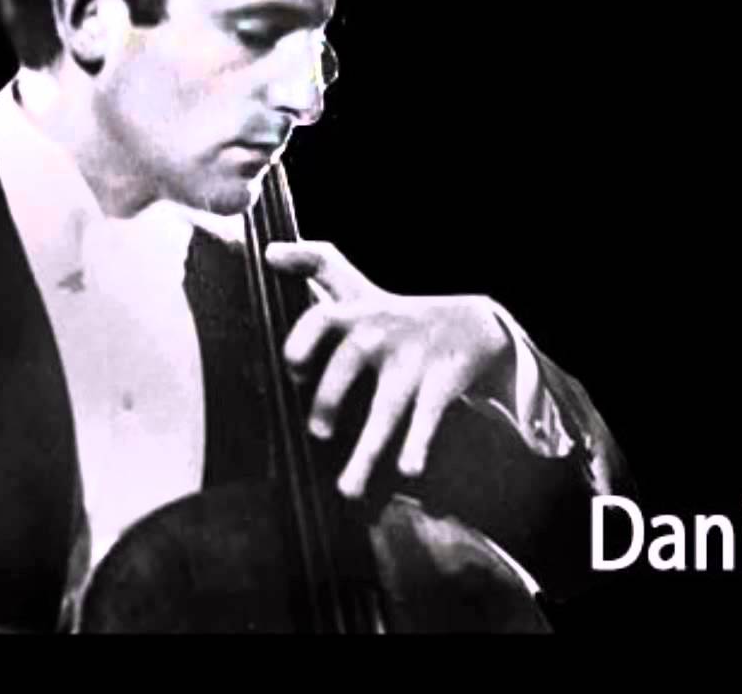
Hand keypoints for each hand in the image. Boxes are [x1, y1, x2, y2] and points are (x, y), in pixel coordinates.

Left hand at [264, 240, 523, 499]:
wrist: (474, 325)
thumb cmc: (395, 314)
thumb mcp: (358, 288)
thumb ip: (316, 266)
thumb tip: (266, 252)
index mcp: (355, 312)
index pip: (322, 307)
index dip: (302, 326)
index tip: (290, 355)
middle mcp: (380, 332)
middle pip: (349, 361)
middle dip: (329, 399)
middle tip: (318, 433)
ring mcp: (412, 359)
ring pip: (386, 407)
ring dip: (367, 450)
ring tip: (346, 490)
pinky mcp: (442, 383)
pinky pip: (427, 418)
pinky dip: (418, 444)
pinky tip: (409, 470)